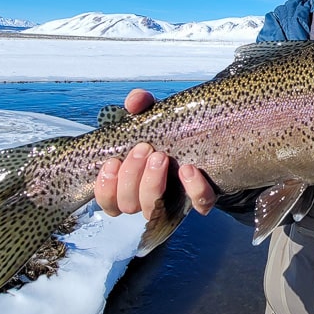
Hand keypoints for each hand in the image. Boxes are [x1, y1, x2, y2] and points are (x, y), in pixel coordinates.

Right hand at [94, 89, 216, 217]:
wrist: (207, 133)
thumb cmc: (169, 130)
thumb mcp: (153, 114)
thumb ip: (140, 103)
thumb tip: (134, 102)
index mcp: (131, 184)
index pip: (109, 202)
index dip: (105, 187)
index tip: (112, 161)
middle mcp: (149, 198)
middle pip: (128, 205)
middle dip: (131, 176)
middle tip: (144, 149)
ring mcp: (175, 201)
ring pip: (154, 210)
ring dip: (152, 184)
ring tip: (161, 157)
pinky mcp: (202, 198)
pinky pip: (199, 205)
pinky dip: (193, 189)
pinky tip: (188, 169)